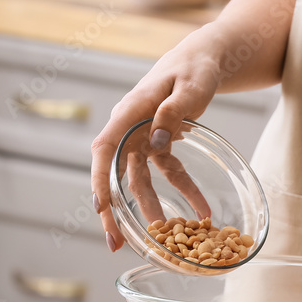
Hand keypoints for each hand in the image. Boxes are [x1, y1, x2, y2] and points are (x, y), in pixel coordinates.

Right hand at [92, 28, 221, 250]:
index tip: (99, 207)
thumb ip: (174, 111)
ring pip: (140, 181)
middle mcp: (130, 129)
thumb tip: (157, 140)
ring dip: (150, 210)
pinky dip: (185, 192)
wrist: (202, 58)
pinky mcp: (160, 145)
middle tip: (116, 243)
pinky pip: (170, 173)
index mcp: (130, 112)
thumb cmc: (194, 67)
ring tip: (163, 240)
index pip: (105, 148)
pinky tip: (202, 211)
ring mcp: (143, 138)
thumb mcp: (191, 85)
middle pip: (115, 174)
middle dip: (115, 211)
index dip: (99, 179)